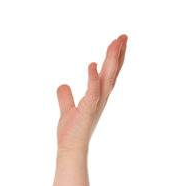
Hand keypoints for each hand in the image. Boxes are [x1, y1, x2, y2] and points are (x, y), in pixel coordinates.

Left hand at [55, 35, 126, 153]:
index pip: (108, 73)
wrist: (70, 150)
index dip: (115, 58)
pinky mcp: (87, 110)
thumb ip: (66, 97)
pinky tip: (92, 65)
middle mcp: (100, 98)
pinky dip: (92, 78)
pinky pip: (92, 92)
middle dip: (118, 54)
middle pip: (112, 72)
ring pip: (107, 78)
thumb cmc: (71, 133)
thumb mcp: (67, 110)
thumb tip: (62, 85)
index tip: (120, 42)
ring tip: (114, 44)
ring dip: (111, 61)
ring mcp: (96, 104)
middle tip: (123, 36)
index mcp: (97, 96)